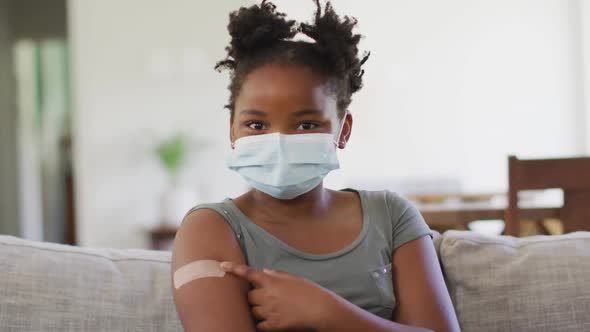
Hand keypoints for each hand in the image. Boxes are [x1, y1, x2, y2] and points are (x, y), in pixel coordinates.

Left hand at [220, 262, 334, 331]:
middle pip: (249, 296)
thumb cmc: (309, 292)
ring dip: (258, 311)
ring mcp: (269, 311)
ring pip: (253, 311)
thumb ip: (277, 275)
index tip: (222, 265)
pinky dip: (261, 324)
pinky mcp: (273, 325)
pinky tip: (269, 323)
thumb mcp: (294, 278)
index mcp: (272, 281)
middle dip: (254, 297)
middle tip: (265, 299)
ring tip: (272, 311)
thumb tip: (264, 272)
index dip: (234, 269)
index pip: (248, 273)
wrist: (320, 309)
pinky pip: (258, 325)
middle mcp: (267, 295)